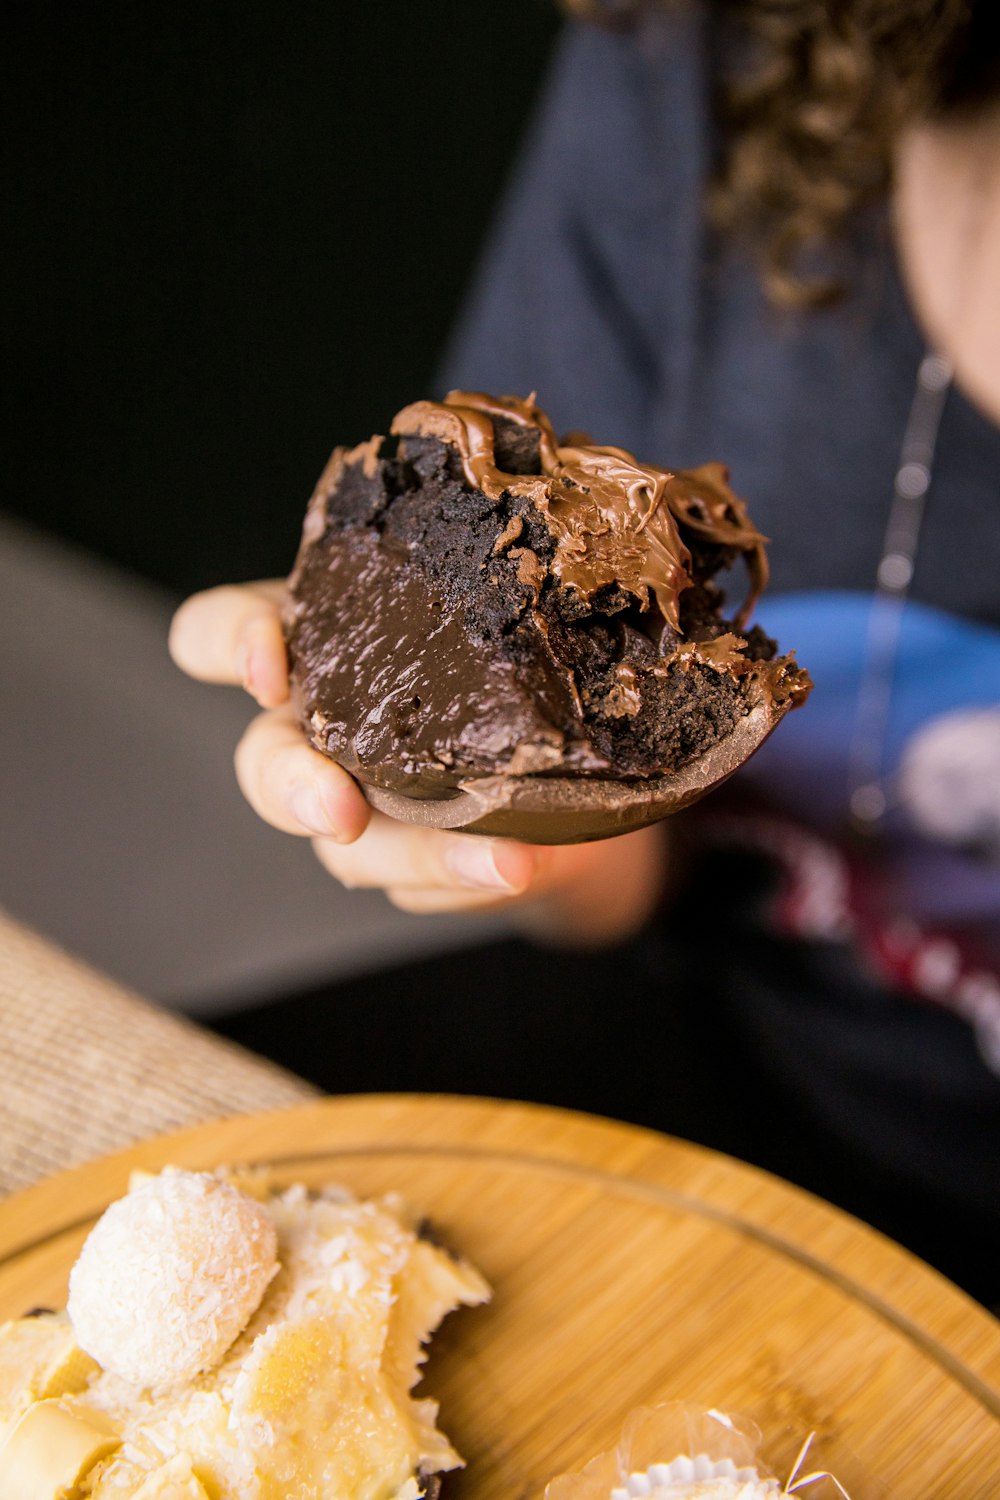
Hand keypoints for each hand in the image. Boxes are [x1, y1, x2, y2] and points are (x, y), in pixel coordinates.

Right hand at [169, 582, 669, 944]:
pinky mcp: (410, 870)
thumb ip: (505, 577)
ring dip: (423, 856)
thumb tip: (567, 519)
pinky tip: (527, 866)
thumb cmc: (525, 661)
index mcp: (326, 639)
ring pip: (350, 851)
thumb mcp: (512, 608)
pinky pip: (424, 889)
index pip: (221, 631)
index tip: (270, 664)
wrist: (583, 771)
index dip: (228, 645)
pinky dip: (475, 878)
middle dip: (291, 787)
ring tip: (507, 861)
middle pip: (260, 764)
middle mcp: (323, 728)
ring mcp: (362, 807)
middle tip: (341, 810)